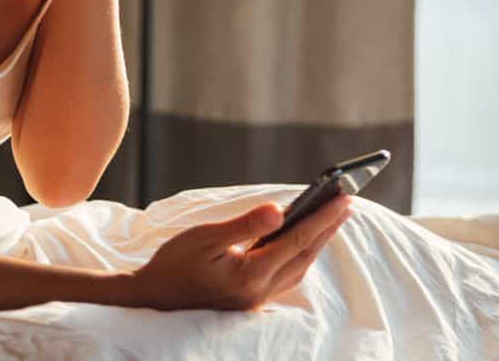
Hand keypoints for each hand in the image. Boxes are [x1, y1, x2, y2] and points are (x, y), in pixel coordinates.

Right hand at [125, 192, 353, 311]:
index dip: (323, 218)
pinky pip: (286, 274)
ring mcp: (256, 299)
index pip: (297, 240)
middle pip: (304, 255)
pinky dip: (300, 254)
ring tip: (331, 217)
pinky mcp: (250, 298)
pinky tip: (302, 239)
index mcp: (250, 275)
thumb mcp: (205, 237)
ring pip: (298, 267)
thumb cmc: (174, 265)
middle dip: (328, 229)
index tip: (344, 199)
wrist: (152, 299)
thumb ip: (245, 225)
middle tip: (347, 202)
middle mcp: (259, 291)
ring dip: (317, 242)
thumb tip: (280, 210)